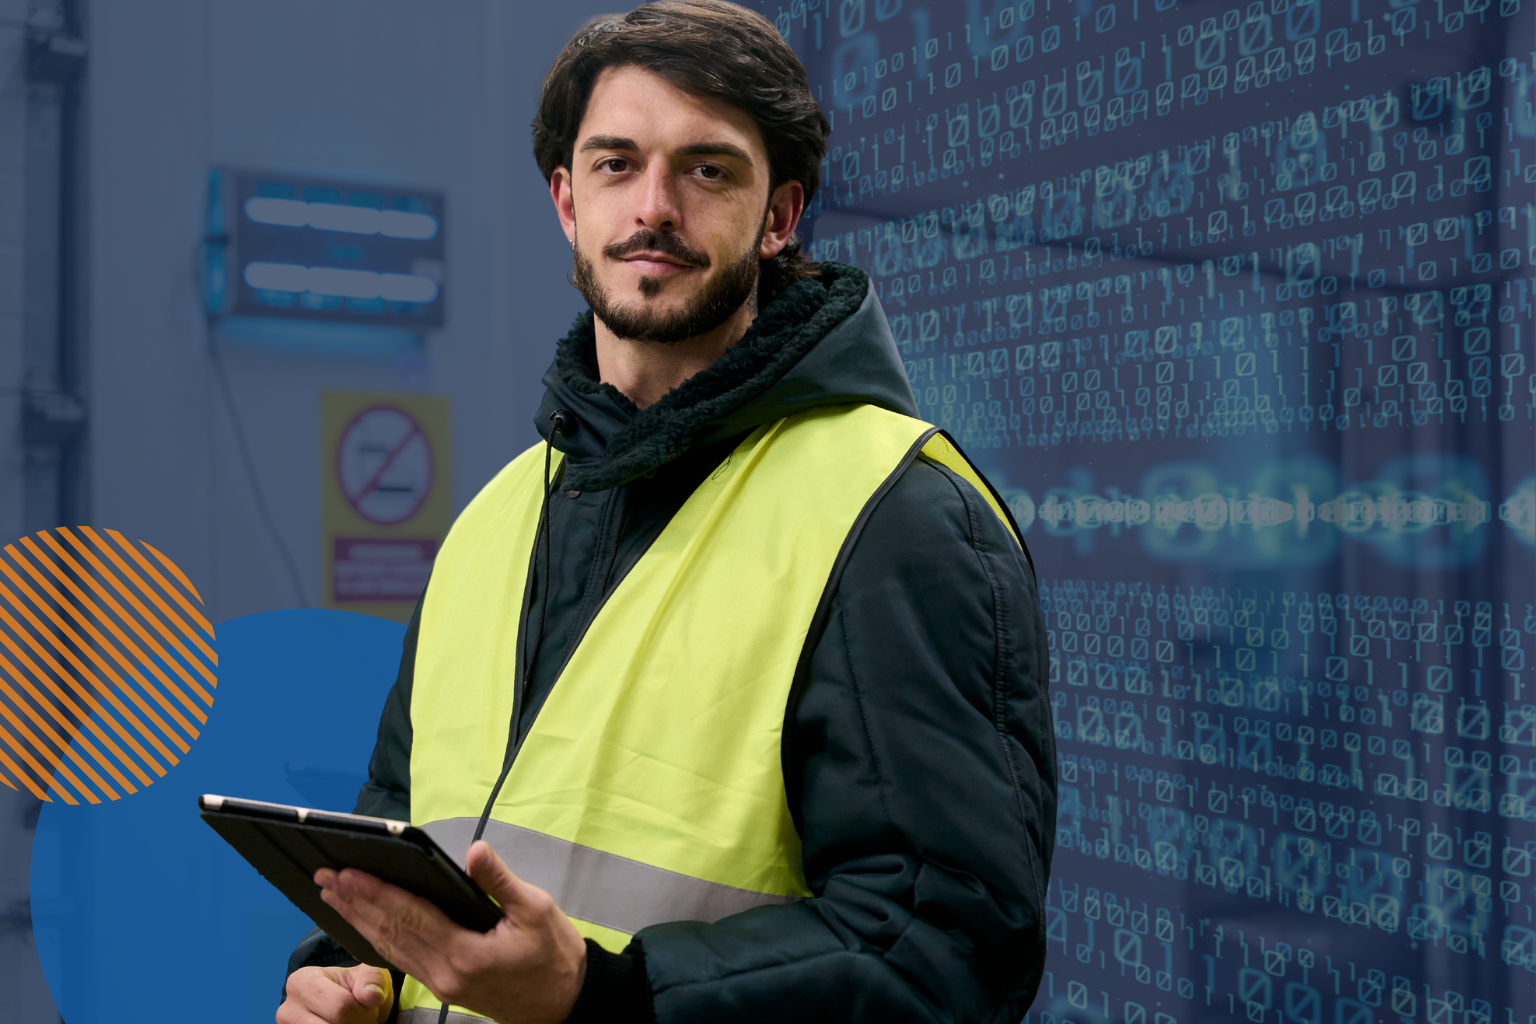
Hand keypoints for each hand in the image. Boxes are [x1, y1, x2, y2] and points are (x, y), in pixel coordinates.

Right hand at [276, 963, 392, 1023]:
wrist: (348, 1006)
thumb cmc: (357, 989)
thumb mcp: (368, 977)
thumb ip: (372, 981)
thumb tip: (372, 995)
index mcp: (303, 981)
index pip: (341, 1006)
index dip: (363, 1012)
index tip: (368, 1008)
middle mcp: (288, 1009)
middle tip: (363, 1019)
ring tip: (352, 1023)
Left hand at [316, 841, 586, 1023]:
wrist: (564, 1003)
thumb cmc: (554, 955)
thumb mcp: (537, 910)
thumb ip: (500, 881)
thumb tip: (475, 851)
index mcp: (466, 954)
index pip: (411, 916)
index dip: (377, 893)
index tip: (350, 872)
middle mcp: (444, 973)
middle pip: (391, 933)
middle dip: (356, 903)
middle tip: (326, 877)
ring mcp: (440, 984)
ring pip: (391, 948)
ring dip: (359, 920)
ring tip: (334, 896)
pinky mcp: (443, 987)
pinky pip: (402, 959)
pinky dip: (378, 938)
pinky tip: (365, 924)